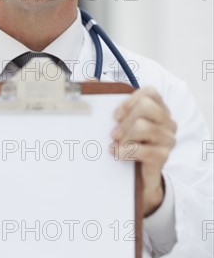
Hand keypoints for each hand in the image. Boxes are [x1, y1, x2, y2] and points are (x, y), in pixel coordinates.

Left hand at [110, 86, 176, 216]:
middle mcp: (166, 121)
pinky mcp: (164, 156)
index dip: (129, 100)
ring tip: (116, 145)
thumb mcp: (116, 123)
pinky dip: (126, 152)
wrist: (136, 179)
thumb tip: (90, 79)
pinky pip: (144, 149)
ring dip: (124, 137)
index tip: (115, 116)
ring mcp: (167, 138)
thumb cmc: (125, 145)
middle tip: (114, 134)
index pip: (150, 92)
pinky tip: (119, 155)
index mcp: (157, 109)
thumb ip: (104, 99)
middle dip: (125, 120)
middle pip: (146, 106)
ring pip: (143, 126)